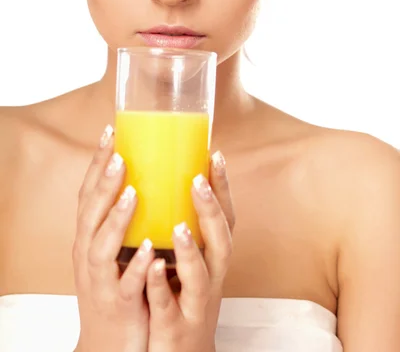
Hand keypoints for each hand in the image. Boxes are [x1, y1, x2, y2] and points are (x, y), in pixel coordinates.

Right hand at [73, 125, 153, 351]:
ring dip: (116, 219)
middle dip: (105, 182)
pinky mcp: (118, 305)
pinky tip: (151, 249)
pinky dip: (136, 266)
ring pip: (102, 247)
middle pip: (91, 214)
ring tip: (134, 192)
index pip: (89, 194)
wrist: (108, 344)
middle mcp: (88, 254)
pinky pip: (127, 285)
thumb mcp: (112, 249)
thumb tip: (147, 175)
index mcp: (89, 237)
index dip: (97, 163)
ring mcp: (101, 280)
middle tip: (120, 153)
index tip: (110, 131)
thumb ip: (123, 218)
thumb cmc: (116, 286)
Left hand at [145, 151, 234, 351]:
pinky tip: (153, 268)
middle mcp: (212, 277)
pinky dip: (162, 286)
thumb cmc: (185, 297)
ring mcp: (195, 303)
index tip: (215, 155)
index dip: (223, 189)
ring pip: (200, 276)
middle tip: (197, 180)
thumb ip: (187, 225)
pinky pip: (169, 306)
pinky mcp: (175, 325)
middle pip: (220, 242)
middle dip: (211, 211)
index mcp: (213, 257)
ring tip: (179, 225)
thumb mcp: (194, 260)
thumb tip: (170, 178)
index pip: (225, 218)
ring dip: (191, 250)